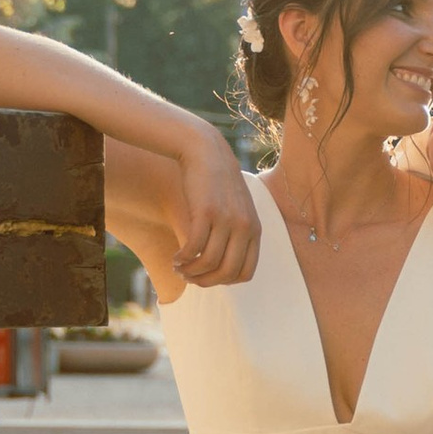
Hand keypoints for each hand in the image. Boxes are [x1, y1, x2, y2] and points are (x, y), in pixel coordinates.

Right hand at [168, 129, 261, 286]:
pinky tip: (176, 257)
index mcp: (255, 230)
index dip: (224, 281)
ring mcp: (227, 220)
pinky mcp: (206, 212)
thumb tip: (222, 268)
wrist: (207, 152)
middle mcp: (245, 227)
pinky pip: (194, 247)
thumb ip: (237, 235)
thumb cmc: (218, 184)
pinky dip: (183, 258)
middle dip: (206, 281)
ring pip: (209, 263)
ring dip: (191, 271)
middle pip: (227, 272)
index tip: (208, 277)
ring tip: (179, 267)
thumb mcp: (238, 210)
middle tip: (189, 278)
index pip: (245, 273)